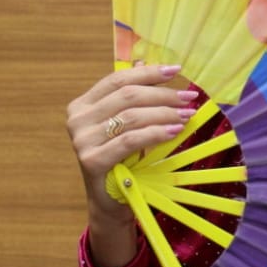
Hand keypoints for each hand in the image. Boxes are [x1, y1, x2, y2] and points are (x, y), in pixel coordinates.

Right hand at [66, 64, 199, 266]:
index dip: (148, 73)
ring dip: (164, 113)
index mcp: (82, 104)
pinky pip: (131, 140)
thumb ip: (131, 98)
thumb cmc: (121, 160)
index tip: (176, 70)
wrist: (110, 201)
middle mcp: (77, 119)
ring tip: (187, 115)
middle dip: (163, 95)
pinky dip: (156, 133)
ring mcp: (81, 140)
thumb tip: (145, 65)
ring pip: (131, 117)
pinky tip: (175, 132)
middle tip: (189, 98)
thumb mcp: (126, 126)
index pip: (118, 79)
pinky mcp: (91, 160)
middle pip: (127, 96)